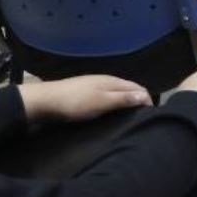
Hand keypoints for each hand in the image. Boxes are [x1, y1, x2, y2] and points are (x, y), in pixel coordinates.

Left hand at [19, 75, 150, 125]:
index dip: (146, 98)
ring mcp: (94, 85)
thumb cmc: (76, 102)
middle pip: (128, 88)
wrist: (46, 101)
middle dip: (137, 99)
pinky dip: (113, 103)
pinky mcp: (85, 92)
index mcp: (113, 81)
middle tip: (141, 117)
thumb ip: (123, 99)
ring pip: (117, 92)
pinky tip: (109, 112)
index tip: (151, 114)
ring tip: (128, 116)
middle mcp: (106, 80)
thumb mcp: (102, 102)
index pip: (137, 87)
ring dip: (125, 101)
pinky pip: (106, 96)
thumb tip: (146, 96)